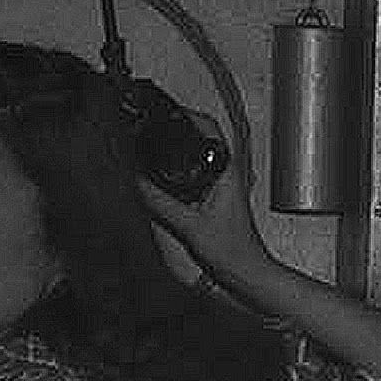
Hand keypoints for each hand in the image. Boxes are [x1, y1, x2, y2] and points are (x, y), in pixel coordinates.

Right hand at [136, 111, 271, 289]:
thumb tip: (136, 183)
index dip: (188, 114)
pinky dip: (177, 169)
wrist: (244, 271)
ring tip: (152, 145)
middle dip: (178, 128)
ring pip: (197, 156)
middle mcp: (226, 173)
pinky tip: (159, 176)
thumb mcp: (190, 225)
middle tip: (153, 124)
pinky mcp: (213, 197)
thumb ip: (161, 203)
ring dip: (177, 149)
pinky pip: (193, 174)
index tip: (167, 110)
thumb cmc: (230, 250)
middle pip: (201, 138)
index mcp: (227, 171)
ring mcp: (221, 184)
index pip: (210, 129)